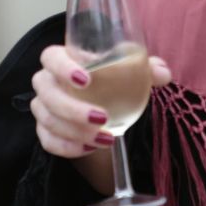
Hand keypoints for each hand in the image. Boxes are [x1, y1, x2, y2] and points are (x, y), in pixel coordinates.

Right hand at [30, 44, 171, 158]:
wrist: (100, 107)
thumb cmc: (110, 81)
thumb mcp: (129, 72)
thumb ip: (145, 69)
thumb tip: (162, 73)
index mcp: (63, 59)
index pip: (51, 57)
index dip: (63, 67)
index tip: (86, 79)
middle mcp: (47, 82)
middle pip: (46, 92)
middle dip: (71, 107)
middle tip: (101, 117)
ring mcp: (43, 107)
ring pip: (47, 119)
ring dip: (74, 131)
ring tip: (105, 139)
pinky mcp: (44, 131)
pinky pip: (47, 141)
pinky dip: (67, 147)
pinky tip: (89, 149)